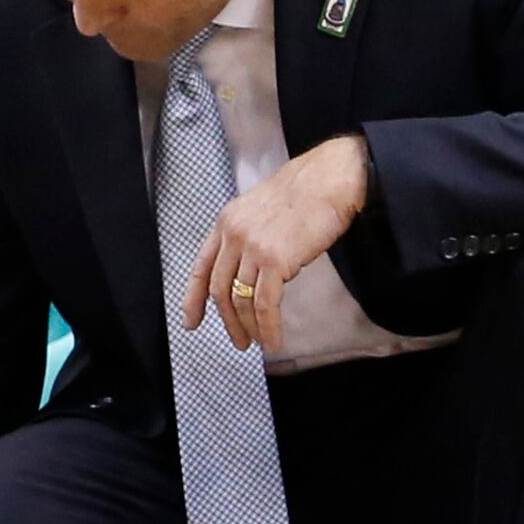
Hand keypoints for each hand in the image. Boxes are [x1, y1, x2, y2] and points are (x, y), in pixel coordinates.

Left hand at [182, 133, 369, 353]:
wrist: (331, 180)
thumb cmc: (306, 193)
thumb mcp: (261, 210)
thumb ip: (249, 237)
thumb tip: (251, 269)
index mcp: (226, 223)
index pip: (201, 267)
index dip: (194, 298)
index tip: (192, 320)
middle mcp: (233, 235)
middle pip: (220, 289)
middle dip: (228, 320)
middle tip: (237, 340)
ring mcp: (252, 248)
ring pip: (242, 300)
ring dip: (249, 327)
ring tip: (257, 343)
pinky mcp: (275, 261)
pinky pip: (265, 304)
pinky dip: (268, 326)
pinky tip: (273, 340)